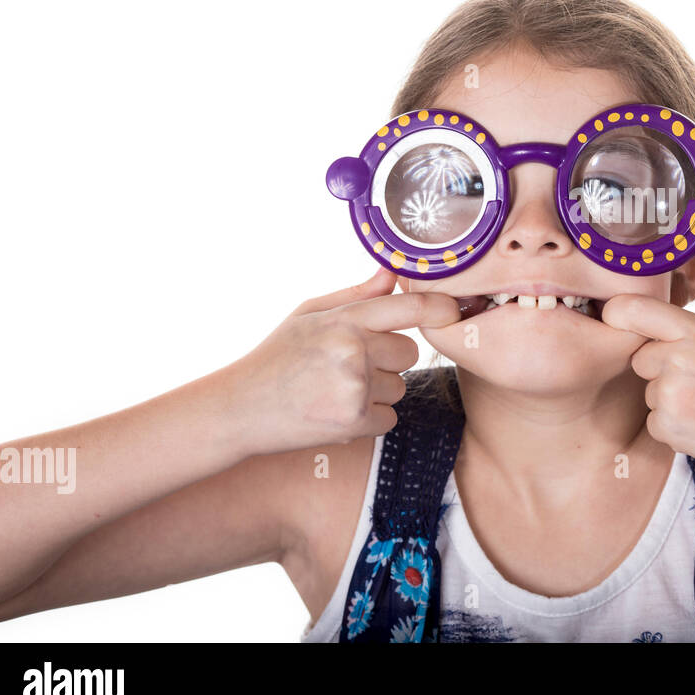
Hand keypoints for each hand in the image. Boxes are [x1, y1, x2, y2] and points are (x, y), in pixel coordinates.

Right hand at [221, 266, 460, 457]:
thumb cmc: (277, 357)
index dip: (439, 307)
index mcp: (344, 320)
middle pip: (409, 352)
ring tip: (335, 388)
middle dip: (388, 359)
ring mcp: (355, 388)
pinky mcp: (354, 421)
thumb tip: (393, 273)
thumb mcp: (309, 314)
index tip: (453, 310)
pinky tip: (336, 409)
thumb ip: (357, 296)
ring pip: (400, 386)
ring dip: (377, 390)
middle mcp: (353, 351)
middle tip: (348, 364)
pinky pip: (389, 416)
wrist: (240, 408)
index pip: (409, 308)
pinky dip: (370, 417)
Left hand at [600, 255, 694, 488]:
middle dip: (662, 362)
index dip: (620, 313)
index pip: (632, 311)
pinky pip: (653, 419)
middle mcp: (678, 363)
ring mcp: (671, 398)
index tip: (627, 320)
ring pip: (648, 388)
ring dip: (668, 394)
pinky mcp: (667, 429)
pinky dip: (672, 423)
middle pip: (641, 354)